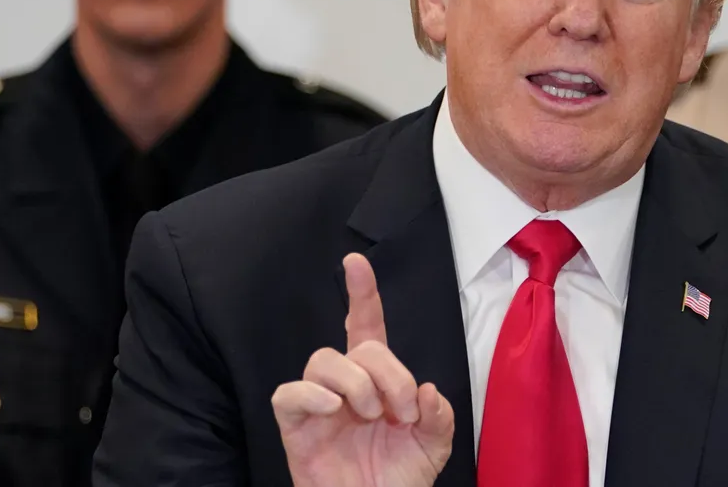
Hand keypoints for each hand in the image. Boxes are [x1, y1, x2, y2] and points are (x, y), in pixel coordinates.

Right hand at [272, 253, 453, 486]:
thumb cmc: (398, 478)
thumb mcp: (433, 445)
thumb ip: (440, 416)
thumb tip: (427, 391)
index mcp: (377, 381)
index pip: (366, 327)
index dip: (362, 294)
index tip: (356, 262)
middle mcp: (345, 386)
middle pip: (356, 346)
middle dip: (388, 372)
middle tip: (402, 410)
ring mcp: (318, 405)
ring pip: (322, 360)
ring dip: (355, 382)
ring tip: (372, 414)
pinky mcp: (295, 429)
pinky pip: (287, 395)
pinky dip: (312, 395)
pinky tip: (335, 409)